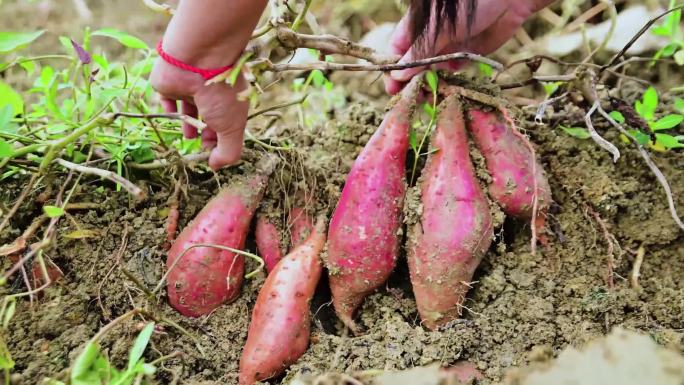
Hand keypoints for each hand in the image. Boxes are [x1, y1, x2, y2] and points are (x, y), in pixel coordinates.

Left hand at [150, 58, 247, 169]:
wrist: (198, 60)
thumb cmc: (220, 93)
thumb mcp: (233, 128)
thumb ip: (228, 152)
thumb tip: (216, 167)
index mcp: (230, 102)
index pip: (226, 124)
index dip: (221, 140)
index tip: (213, 155)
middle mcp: (211, 94)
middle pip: (209, 117)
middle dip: (206, 134)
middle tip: (201, 148)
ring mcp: (190, 87)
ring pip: (189, 108)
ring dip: (189, 124)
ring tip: (188, 138)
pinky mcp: (170, 84)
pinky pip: (168, 99)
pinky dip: (170, 109)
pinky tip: (172, 119)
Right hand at [384, 0, 553, 93]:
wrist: (510, 0)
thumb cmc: (470, 5)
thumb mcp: (439, 31)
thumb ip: (419, 54)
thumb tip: (397, 75)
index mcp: (418, 26)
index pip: (397, 50)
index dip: (393, 69)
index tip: (391, 88)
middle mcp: (430, 38)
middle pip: (414, 64)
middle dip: (412, 81)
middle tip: (412, 98)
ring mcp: (447, 47)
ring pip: (432, 71)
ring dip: (430, 84)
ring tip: (430, 95)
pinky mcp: (465, 54)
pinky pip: (452, 72)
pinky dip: (449, 80)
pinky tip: (449, 86)